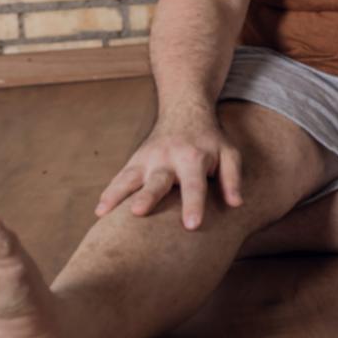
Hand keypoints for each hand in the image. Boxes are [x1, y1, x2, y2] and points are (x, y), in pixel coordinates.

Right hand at [94, 118, 243, 229]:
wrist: (185, 110)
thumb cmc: (211, 140)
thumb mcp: (229, 152)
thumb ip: (232, 178)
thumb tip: (237, 204)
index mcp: (194, 158)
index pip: (194, 185)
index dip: (193, 205)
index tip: (191, 226)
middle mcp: (168, 158)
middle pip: (157, 181)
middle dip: (148, 196)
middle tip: (137, 212)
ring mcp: (148, 159)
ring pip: (130, 177)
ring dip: (117, 194)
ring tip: (104, 213)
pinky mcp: (135, 161)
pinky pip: (120, 178)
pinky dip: (110, 193)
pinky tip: (100, 211)